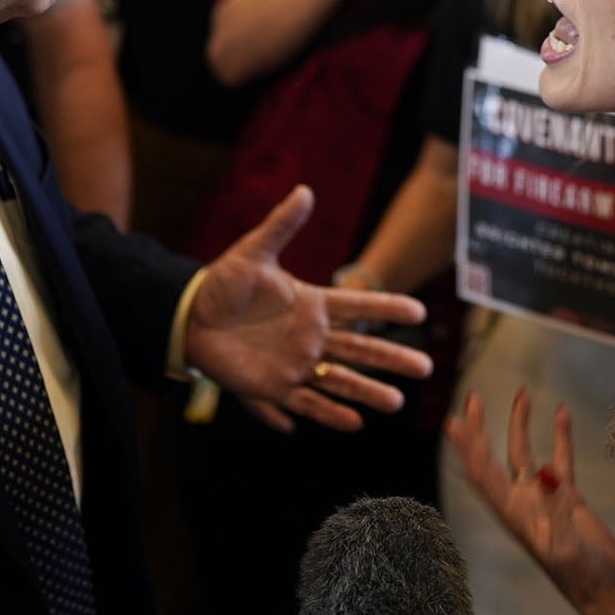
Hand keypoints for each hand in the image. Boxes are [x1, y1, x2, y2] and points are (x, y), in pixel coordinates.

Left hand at [180, 186, 432, 432]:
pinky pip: (306, 403)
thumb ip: (282, 225)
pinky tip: (353, 423)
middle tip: (425, 367)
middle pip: (360, 349)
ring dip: (367, 391)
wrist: (189, 317)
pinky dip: (328, 414)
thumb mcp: (253, 252)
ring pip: (340, 380)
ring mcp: (295, 364)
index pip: (357, 305)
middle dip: (392, 358)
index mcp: (311, 303)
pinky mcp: (274, 387)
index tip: (418, 312)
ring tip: (396, 403)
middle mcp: (311, 336)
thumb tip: (304, 191)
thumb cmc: (223, 283)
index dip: (386, 307)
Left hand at [446, 388, 614, 614]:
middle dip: (481, 430)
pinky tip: (561, 413)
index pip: (481, 475)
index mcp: (513, 515)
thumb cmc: (583, 576)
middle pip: (492, 459)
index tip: (455, 421)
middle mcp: (520, 503)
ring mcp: (542, 498)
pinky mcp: (566, 496)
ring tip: (521, 394)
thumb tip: (546, 473)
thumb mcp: (566, 544)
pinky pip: (560, 458)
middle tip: (473, 398)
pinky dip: (560, 436)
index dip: (467, 449)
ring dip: (519, 425)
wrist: (607, 589)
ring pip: (523, 454)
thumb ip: (556, 508)